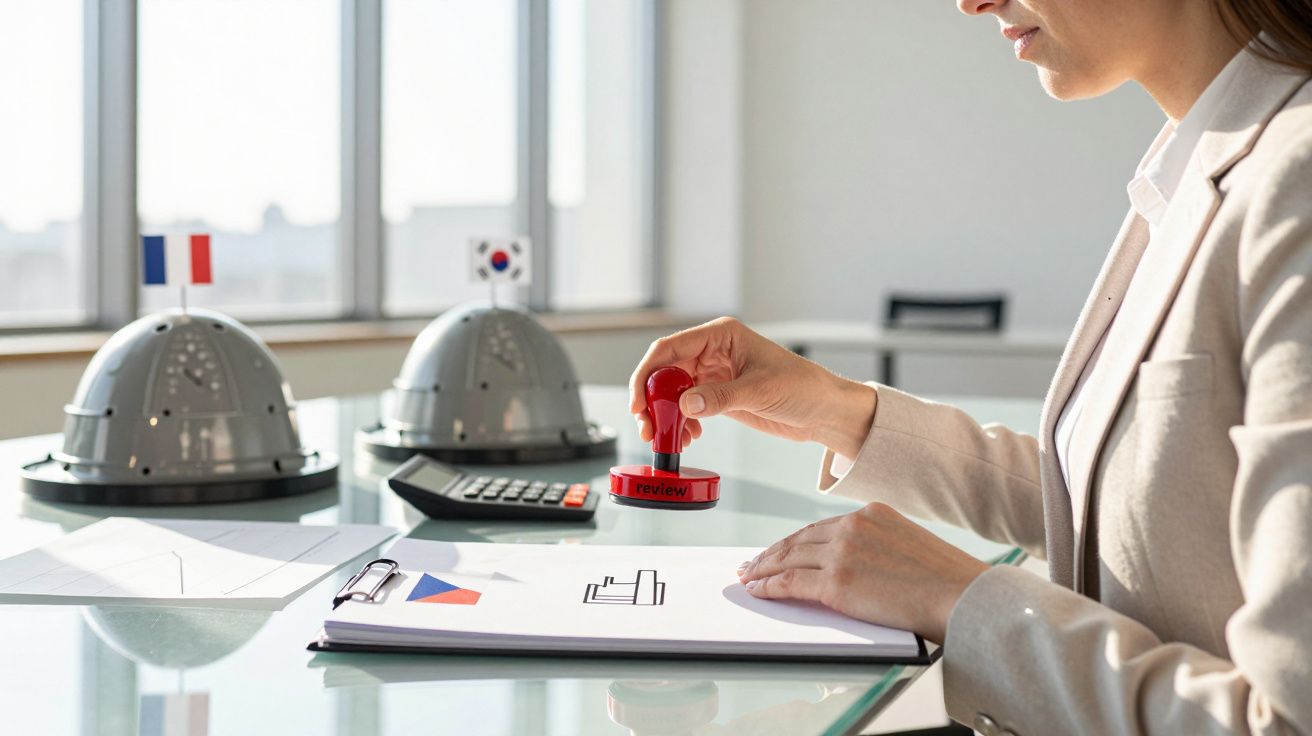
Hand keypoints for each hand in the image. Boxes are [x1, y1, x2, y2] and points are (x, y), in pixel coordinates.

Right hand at [629, 317, 876, 457]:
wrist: (823, 411)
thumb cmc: (803, 387)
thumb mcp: (761, 391)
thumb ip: (720, 397)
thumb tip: (685, 404)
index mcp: (721, 336)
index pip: (670, 349)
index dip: (648, 374)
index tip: (639, 401)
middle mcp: (712, 352)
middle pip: (665, 372)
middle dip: (652, 399)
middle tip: (647, 426)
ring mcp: (713, 374)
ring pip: (673, 393)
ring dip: (664, 415)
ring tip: (665, 438)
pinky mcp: (717, 396)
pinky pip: (687, 408)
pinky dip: (681, 423)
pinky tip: (687, 437)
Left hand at [737, 503, 988, 643]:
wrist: (962, 596)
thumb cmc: (947, 581)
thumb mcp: (908, 545)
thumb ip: (877, 546)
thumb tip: (855, 566)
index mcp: (870, 513)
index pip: (820, 528)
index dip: (795, 541)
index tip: (779, 549)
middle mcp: (852, 527)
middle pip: (798, 540)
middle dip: (771, 553)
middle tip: (751, 563)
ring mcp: (842, 553)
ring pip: (788, 559)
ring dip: (763, 569)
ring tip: (749, 577)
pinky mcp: (836, 583)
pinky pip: (790, 584)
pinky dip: (769, 587)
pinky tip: (758, 591)